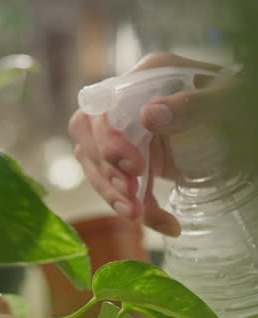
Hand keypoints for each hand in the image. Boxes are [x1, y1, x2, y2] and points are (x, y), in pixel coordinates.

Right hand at [68, 53, 232, 235]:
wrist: (248, 125)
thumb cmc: (243, 105)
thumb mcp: (227, 100)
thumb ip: (193, 104)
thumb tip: (149, 115)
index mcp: (146, 80)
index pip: (103, 109)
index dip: (108, 139)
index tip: (135, 166)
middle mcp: (128, 105)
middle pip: (89, 138)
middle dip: (105, 171)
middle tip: (131, 194)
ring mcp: (129, 134)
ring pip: (96, 166)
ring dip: (113, 194)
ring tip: (138, 215)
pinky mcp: (136, 161)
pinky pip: (122, 188)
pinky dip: (140, 210)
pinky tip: (166, 224)